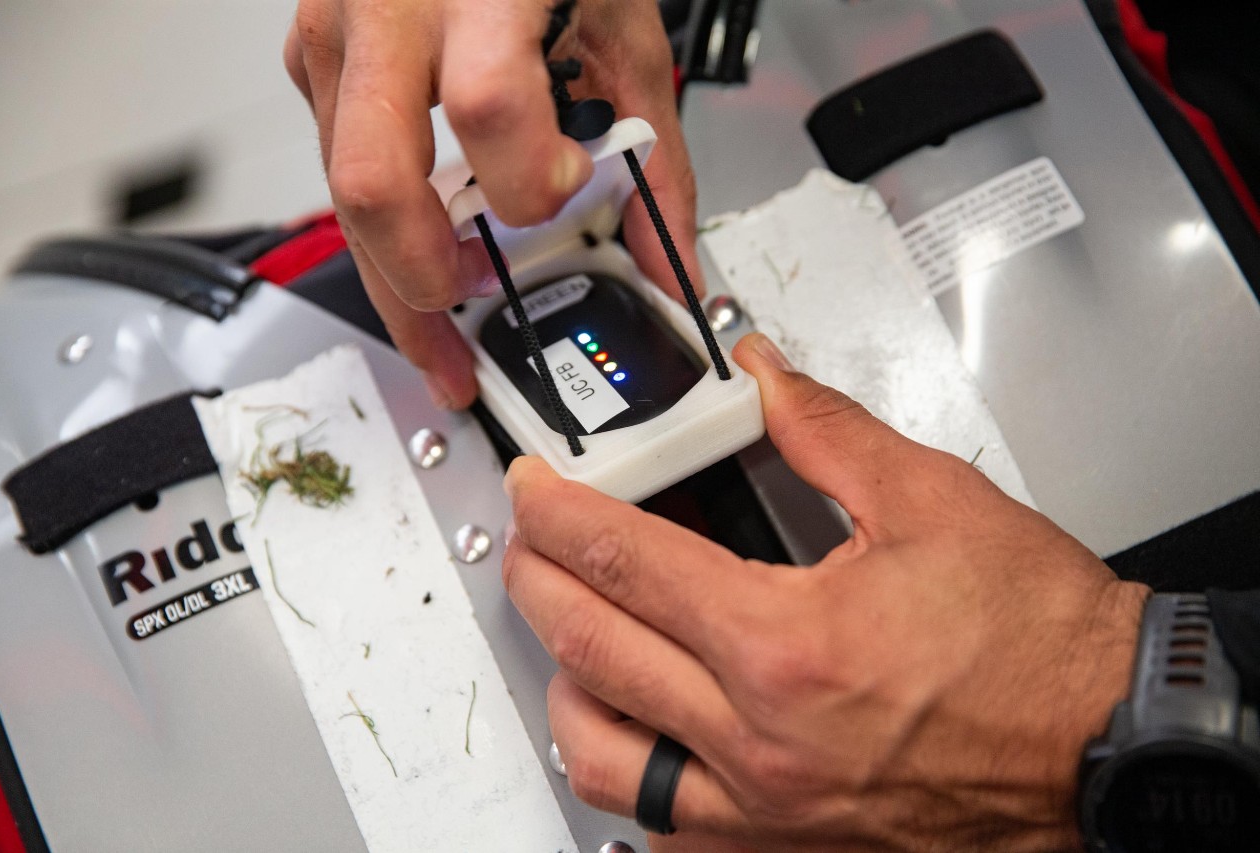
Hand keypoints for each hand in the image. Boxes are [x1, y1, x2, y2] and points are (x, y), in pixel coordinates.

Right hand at [284, 0, 699, 408]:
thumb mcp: (621, 26)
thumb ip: (654, 150)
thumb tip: (666, 256)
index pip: (489, 107)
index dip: (529, 176)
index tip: (565, 186)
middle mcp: (389, 12)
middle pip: (373, 182)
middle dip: (423, 277)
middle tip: (471, 312)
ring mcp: (334, 34)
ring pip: (337, 190)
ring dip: (388, 271)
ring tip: (442, 308)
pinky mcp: (310, 54)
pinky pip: (334, 160)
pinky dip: (376, 217)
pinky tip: (416, 237)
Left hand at [503, 333, 1150, 851]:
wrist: (1108, 742)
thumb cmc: (1040, 646)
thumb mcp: (931, 502)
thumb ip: (823, 430)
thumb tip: (765, 379)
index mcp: (787, 645)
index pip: (625, 562)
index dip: (560, 513)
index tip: (536, 490)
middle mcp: (762, 741)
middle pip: (589, 649)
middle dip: (538, 580)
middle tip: (533, 540)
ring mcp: (766, 812)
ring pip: (602, 759)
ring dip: (569, 686)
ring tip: (577, 635)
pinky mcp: (785, 852)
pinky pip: (665, 830)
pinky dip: (633, 779)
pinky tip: (642, 735)